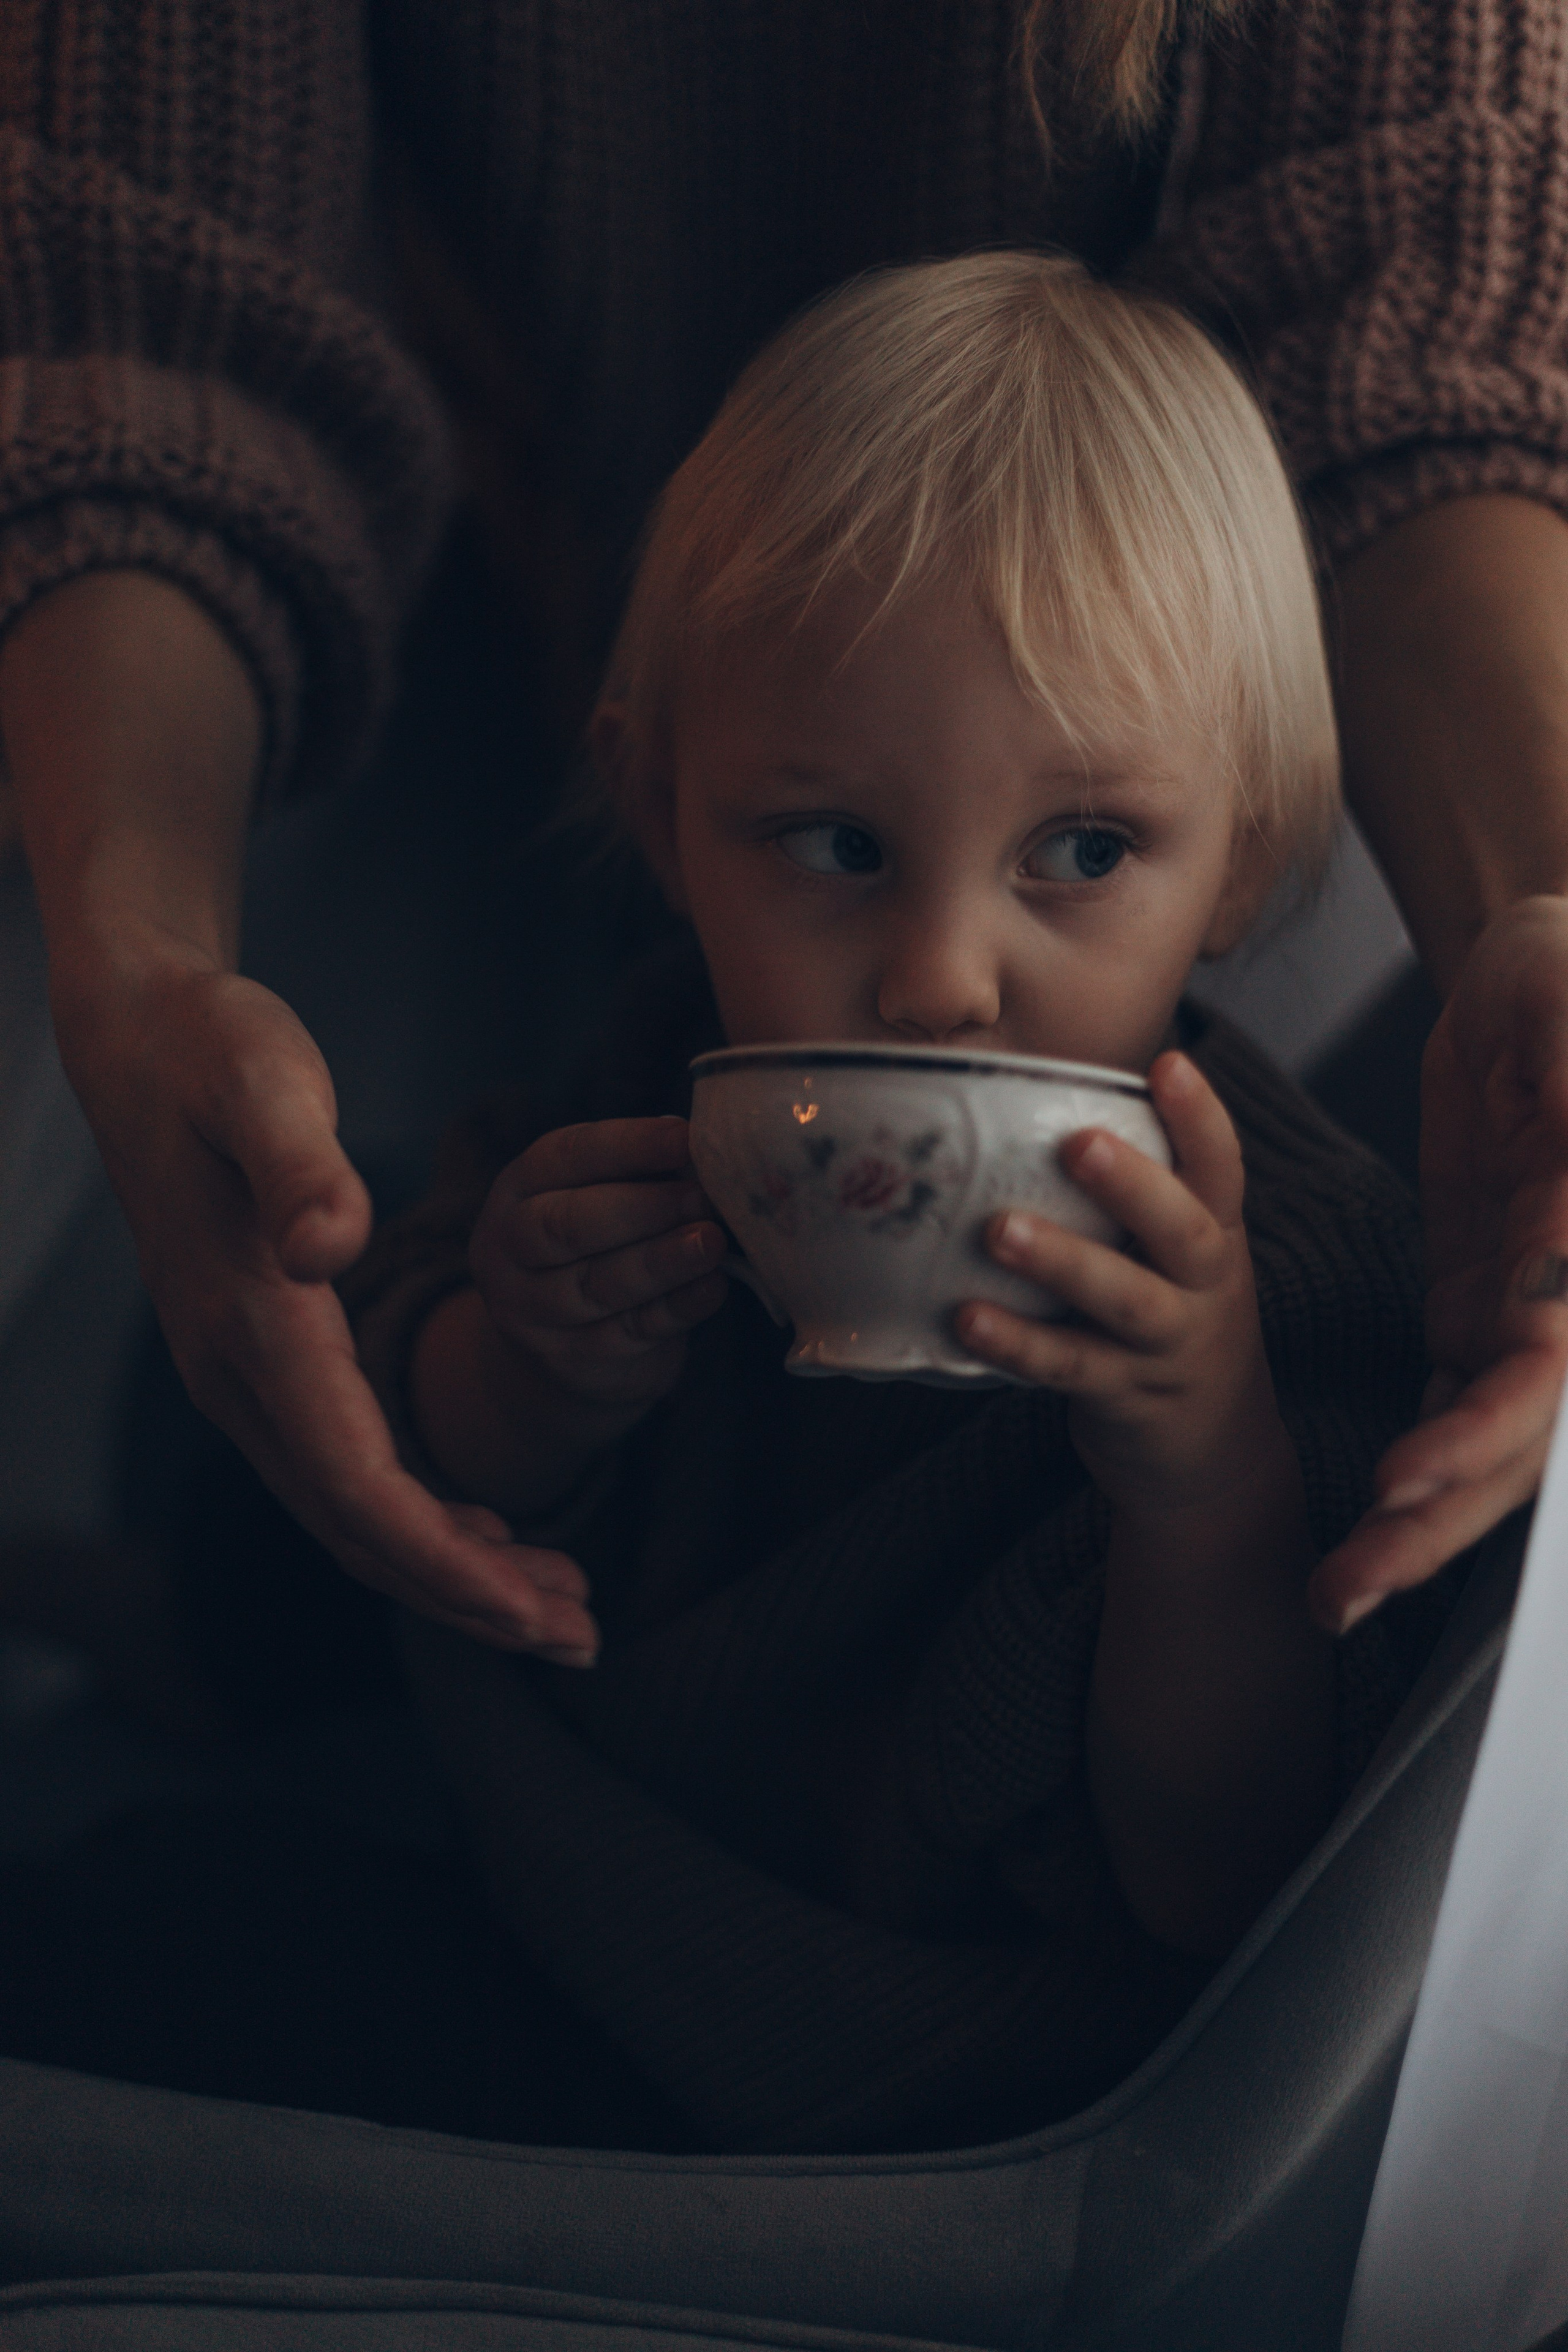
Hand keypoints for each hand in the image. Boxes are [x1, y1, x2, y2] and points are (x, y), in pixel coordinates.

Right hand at [53, 949, 596, 1660]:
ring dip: (455, 1573)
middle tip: (582, 1640)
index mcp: (254, 1327)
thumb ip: (298, 1163)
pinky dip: (421, 1521)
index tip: (534, 1610)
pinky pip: (345, 1474)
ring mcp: (243, 1378)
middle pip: (359, 1531)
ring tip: (562, 1607)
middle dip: (469, 1599)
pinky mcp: (264, 1361)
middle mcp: (237, 1376)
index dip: (445, 1560)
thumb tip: (330, 1243)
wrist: (141, 1037)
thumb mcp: (262, 1081)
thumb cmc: (213, 1050)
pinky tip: (491, 1536)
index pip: (355, 1487)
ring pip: (353, 1517)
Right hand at [469, 1115, 728, 1421]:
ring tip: (711, 1242)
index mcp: (521, 1188)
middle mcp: (510, 1247)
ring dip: (661, 1261)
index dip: (627, 1145)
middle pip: (566, 1225)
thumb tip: (708, 1153)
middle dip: (641, 1209)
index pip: (566, 1156)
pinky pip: (627, 1332)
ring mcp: (533, 1310)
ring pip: (598, 1284)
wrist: (561, 1339)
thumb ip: (647, 1172)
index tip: (683, 1138)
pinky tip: (712, 1287)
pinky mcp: (570, 1358)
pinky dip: (676, 1308)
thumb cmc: (600, 1240)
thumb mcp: (605, 1194)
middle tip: (702, 1199)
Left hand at [954, 1053, 1287, 1518]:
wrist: (1213, 1457)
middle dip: (1133, 1184)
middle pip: (1181, 1229)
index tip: (1170, 1063)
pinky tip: (966, 1318)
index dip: (1201, 1117)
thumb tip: (1031, 1114)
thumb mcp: (1177, 1262)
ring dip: (1062, 1262)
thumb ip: (1133, 1203)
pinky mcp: (1128, 1399)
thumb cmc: (1172, 1325)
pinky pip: (1069, 1367)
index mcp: (1216, 1237)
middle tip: (1079, 1143)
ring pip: (1123, 1299)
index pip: (1221, 1168)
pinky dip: (1018, 1344)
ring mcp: (1170, 1346)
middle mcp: (1205, 1286)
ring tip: (999, 1231)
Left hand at [1311, 896, 1567, 1629]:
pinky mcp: (1487, 1302)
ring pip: (1477, 1441)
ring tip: (1340, 1590)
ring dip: (1416, 1523)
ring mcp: (1529, 1309)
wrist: (1539, 966)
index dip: (1483, 1436)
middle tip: (1346, 1590)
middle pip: (1511, 1441)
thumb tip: (1562, 1224)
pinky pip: (1453, 1400)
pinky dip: (1414, 1468)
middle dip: (1433, 1523)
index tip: (1405, 1481)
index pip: (1545, 1371)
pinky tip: (1363, 1522)